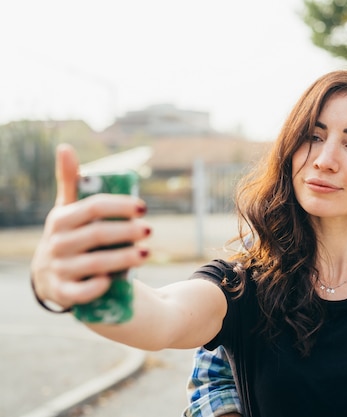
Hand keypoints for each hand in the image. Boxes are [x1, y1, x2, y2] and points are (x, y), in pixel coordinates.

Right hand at [30, 144, 150, 308]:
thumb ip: (71, 182)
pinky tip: (114, 281)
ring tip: (147, 253)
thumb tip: (65, 146)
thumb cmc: (70, 235)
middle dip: (126, 231)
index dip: (119, 206)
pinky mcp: (63, 294)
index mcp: (60, 220)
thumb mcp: (68, 210)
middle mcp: (56, 244)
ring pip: (94, 264)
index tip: (144, 208)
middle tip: (150, 230)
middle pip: (96, 235)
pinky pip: (80, 293)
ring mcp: (59, 270)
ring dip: (123, 258)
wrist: (51, 276)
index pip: (92, 208)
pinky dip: (96, 287)